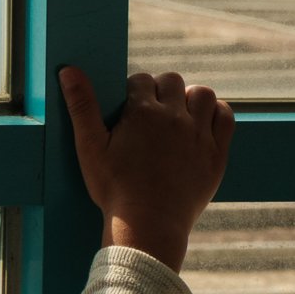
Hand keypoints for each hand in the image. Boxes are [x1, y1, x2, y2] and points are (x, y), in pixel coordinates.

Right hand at [59, 66, 233, 272]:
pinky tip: (199, 123)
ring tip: (176, 115)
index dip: (132, 90)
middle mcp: (175, 117)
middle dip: (160, 90)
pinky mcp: (216, 153)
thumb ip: (80, 105)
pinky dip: (215, 112)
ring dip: (189, 98)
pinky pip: (225, 117)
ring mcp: (199, 134)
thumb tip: (69, 69)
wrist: (149, 224)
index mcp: (142, 112)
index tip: (127, 109)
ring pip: (202, 94)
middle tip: (149, 113)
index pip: (141, 79)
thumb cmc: (114, 187)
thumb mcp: (89, 146)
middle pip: (172, 81)